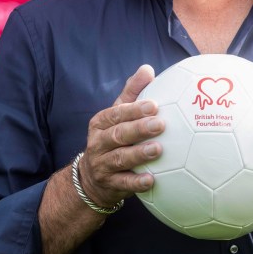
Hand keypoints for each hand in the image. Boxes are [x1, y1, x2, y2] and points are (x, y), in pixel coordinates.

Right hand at [79, 65, 163, 207]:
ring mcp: (102, 165)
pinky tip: (151, 180)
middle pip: (118, 134)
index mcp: (101, 122)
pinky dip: (136, 182)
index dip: (134, 110)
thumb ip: (132, 93)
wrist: (91, 178)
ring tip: (158, 149)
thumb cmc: (112, 138)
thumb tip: (148, 69)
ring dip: (139, 154)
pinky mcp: (109, 185)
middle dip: (139, 129)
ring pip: (120, 158)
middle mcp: (98, 142)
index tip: (154, 105)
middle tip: (160, 124)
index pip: (116, 113)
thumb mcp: (117, 115)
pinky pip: (123, 183)